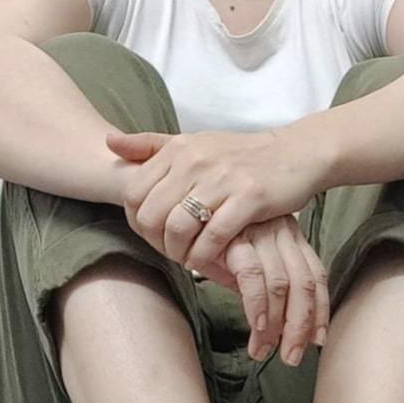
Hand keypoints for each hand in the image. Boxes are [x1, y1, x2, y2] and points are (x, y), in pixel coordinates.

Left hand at [107, 126, 323, 272]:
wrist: (294, 154)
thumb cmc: (240, 155)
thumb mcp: (193, 143)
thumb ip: (150, 146)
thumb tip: (108, 142)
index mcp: (178, 148)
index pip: (132, 192)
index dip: (136, 220)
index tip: (153, 233)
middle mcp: (195, 161)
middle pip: (151, 214)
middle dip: (155, 241)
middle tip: (170, 251)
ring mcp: (223, 179)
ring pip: (179, 227)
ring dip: (178, 252)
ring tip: (187, 258)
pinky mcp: (249, 198)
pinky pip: (213, 236)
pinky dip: (204, 255)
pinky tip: (207, 260)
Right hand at [212, 215, 329, 363]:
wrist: (182, 211)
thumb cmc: (213, 237)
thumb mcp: (246, 257)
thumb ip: (263, 283)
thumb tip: (274, 326)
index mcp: (290, 236)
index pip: (315, 276)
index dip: (320, 311)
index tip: (317, 340)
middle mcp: (281, 232)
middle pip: (304, 284)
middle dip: (300, 326)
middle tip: (291, 356)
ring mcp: (260, 234)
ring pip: (281, 285)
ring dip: (276, 325)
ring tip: (262, 350)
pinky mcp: (235, 238)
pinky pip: (253, 276)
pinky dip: (257, 305)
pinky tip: (255, 326)